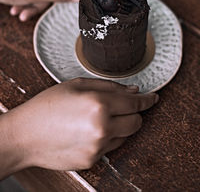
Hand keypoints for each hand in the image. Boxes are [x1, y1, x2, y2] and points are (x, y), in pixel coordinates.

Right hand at [1, 78, 158, 174]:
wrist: (25, 135)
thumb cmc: (47, 106)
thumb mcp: (76, 85)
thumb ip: (108, 86)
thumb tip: (132, 91)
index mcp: (98, 103)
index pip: (135, 103)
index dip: (148, 100)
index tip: (154, 98)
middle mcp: (102, 127)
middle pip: (136, 122)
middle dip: (133, 113)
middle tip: (121, 106)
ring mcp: (98, 147)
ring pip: (126, 135)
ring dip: (120, 125)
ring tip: (97, 118)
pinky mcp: (92, 160)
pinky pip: (110, 147)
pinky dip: (107, 137)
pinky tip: (88, 130)